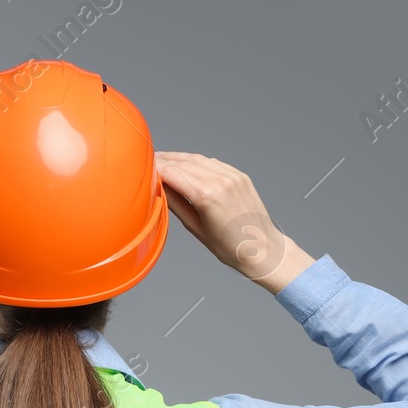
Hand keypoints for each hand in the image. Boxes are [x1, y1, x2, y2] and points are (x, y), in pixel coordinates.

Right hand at [155, 151, 313, 293]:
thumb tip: (160, 189)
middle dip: (165, 161)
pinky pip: (212, 163)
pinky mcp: (239, 176)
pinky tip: (186, 165)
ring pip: (197, 159)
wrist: (263, 248)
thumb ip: (176, 204)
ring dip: (179, 158)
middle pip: (183, 162)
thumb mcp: (195, 228)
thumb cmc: (230, 247)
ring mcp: (232, 176)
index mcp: (207, 196)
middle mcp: (220, 181)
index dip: (155, 169)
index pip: (173, 173)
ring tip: (164, 161)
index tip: (143, 169)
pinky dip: (196, 162)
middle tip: (149, 163)